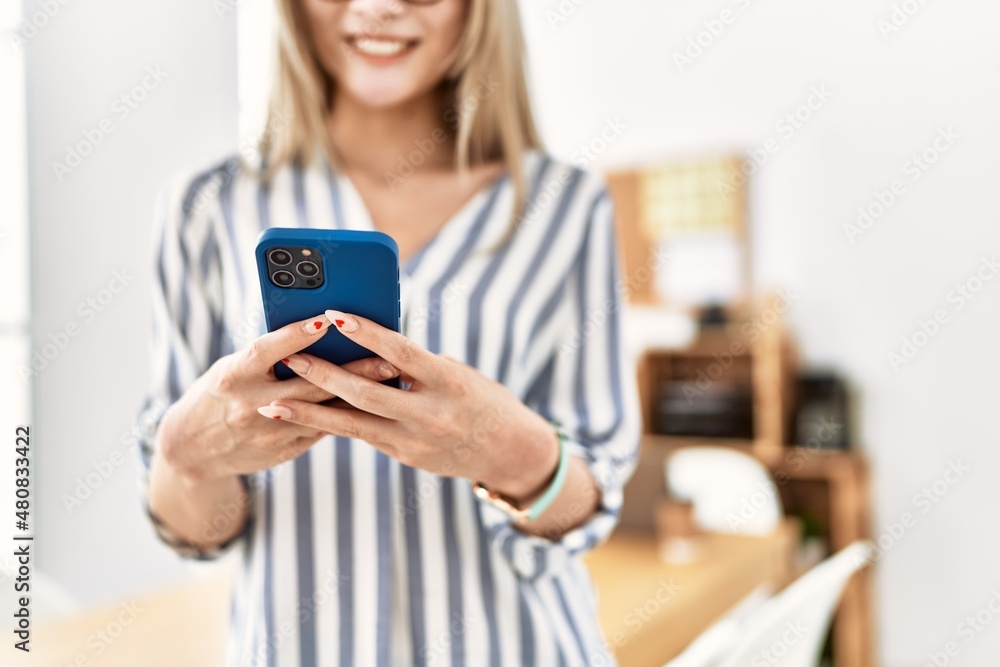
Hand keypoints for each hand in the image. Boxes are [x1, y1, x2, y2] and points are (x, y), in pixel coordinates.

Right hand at [155, 312, 400, 482]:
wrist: (192, 450)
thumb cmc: (217, 393)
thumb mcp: (230, 369)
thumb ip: (266, 357)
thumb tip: (317, 333)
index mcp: (232, 377)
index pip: (266, 350)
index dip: (295, 335)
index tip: (326, 320)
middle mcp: (250, 405)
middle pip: (310, 385)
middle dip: (353, 372)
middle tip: (388, 359)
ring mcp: (269, 432)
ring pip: (324, 411)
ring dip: (360, 394)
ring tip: (392, 378)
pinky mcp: (284, 450)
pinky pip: (322, 429)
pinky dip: (348, 413)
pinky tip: (375, 402)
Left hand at [257, 310, 560, 502]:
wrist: (508, 452)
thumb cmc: (484, 400)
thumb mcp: (458, 374)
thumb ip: (416, 365)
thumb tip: (372, 351)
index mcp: (448, 381)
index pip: (401, 353)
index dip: (367, 334)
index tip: (335, 316)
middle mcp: (429, 413)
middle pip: (366, 393)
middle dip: (324, 376)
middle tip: (290, 360)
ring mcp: (414, 440)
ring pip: (353, 424)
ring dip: (311, 413)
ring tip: (275, 404)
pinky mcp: (404, 456)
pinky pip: (363, 435)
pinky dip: (333, 424)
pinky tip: (304, 417)